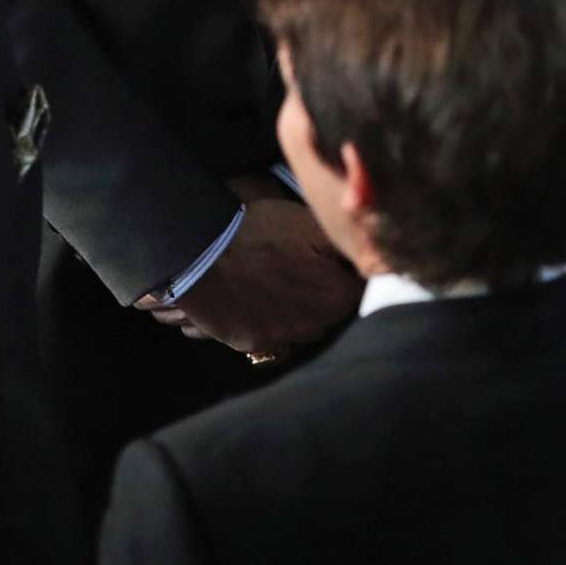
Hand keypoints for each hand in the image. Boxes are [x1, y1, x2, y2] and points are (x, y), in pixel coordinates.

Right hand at [138, 177, 359, 356]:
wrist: (202, 253)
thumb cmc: (258, 232)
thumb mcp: (309, 222)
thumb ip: (341, 241)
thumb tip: (364, 250)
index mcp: (334, 296)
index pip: (357, 286)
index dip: (346, 267)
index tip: (333, 255)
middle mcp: (312, 326)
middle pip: (330, 309)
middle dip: (325, 289)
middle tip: (305, 263)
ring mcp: (280, 338)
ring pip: (302, 325)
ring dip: (299, 307)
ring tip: (279, 278)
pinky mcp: (250, 342)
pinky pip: (270, 334)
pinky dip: (268, 317)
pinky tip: (257, 294)